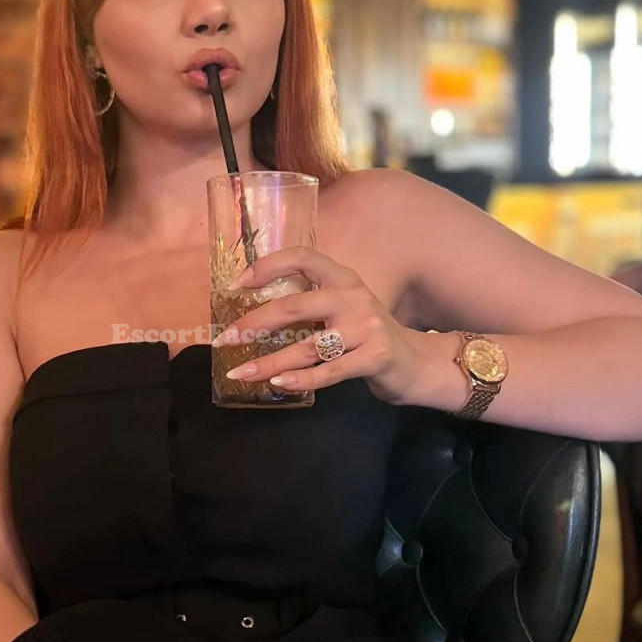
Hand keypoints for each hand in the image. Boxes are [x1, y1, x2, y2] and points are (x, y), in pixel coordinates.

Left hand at [210, 246, 424, 403]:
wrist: (415, 363)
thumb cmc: (367, 336)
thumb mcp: (343, 308)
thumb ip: (310, 302)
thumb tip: (254, 312)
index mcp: (342, 278)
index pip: (303, 256)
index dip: (268, 266)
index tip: (237, 284)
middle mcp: (353, 297)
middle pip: (294, 306)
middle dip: (254, 323)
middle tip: (225, 340)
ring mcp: (366, 327)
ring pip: (306, 347)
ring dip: (269, 362)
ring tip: (241, 373)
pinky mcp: (374, 357)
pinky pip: (328, 371)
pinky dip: (301, 379)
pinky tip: (278, 384)